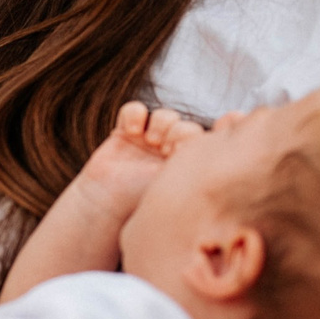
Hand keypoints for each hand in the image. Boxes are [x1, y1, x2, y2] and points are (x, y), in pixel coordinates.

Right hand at [65, 101, 200, 229]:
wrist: (106, 208)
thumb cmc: (139, 206)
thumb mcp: (173, 191)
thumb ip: (191, 174)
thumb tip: (213, 157)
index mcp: (186, 168)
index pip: (203, 141)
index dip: (194, 139)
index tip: (181, 152)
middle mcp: (169, 152)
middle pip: (185, 125)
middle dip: (178, 132)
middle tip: (166, 149)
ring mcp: (148, 141)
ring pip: (164, 116)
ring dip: (161, 124)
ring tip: (151, 141)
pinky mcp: (125, 133)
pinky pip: (135, 110)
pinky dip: (134, 115)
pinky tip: (131, 132)